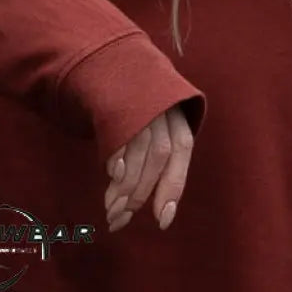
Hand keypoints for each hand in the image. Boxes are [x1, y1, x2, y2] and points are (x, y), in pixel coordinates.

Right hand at [103, 103, 194, 232]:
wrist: (120, 69)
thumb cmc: (142, 113)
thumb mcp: (159, 132)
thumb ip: (158, 166)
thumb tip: (156, 212)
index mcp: (179, 120)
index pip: (181, 154)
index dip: (172, 188)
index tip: (162, 222)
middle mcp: (164, 110)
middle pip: (159, 156)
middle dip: (140, 192)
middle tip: (120, 219)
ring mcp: (142, 105)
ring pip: (141, 147)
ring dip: (125, 184)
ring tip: (111, 208)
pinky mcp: (118, 102)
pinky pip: (120, 132)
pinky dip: (118, 155)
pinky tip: (112, 175)